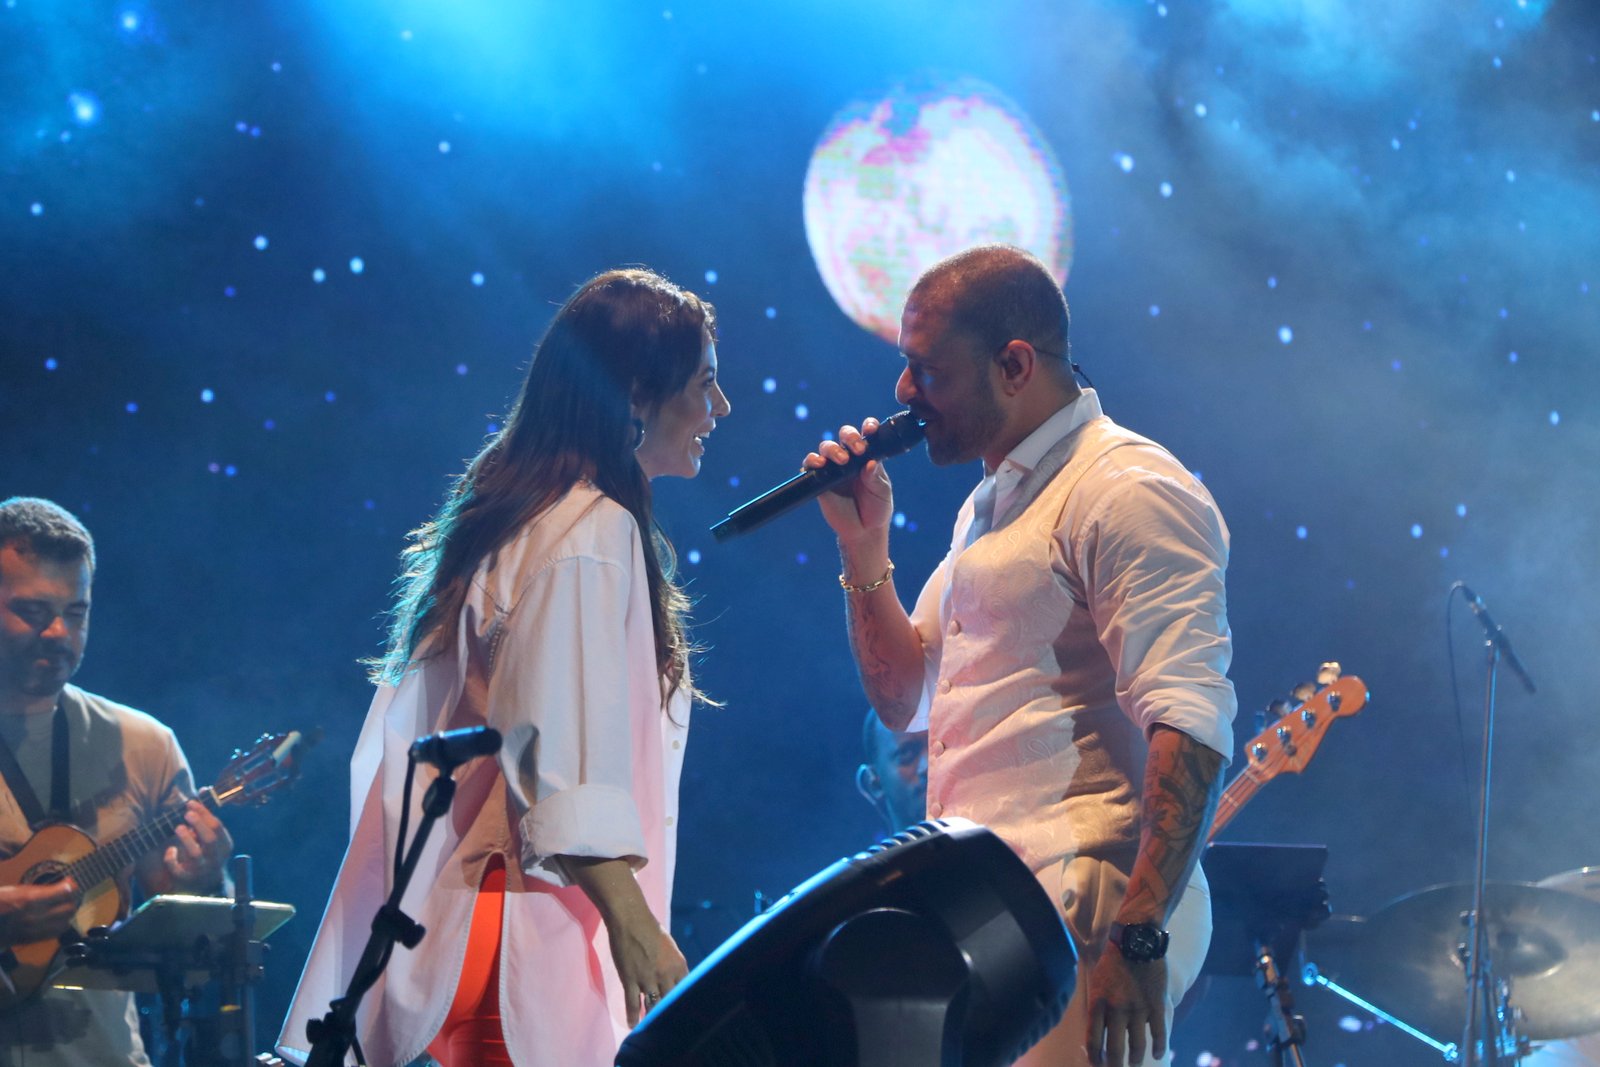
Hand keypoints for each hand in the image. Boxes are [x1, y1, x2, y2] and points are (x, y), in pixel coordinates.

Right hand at [0, 880, 78, 946]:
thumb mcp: (16, 890)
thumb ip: (40, 890)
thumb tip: (63, 887)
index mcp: (30, 900)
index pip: (65, 893)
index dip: (71, 886)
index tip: (69, 882)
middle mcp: (35, 917)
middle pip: (69, 909)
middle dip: (71, 900)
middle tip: (67, 894)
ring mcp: (33, 930)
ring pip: (64, 923)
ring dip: (67, 914)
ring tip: (62, 906)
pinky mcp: (30, 940)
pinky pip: (53, 933)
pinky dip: (59, 925)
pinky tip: (54, 918)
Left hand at [163, 800, 232, 890]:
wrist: (207, 884)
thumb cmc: (208, 851)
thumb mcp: (212, 835)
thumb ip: (207, 815)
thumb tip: (203, 790)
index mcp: (223, 844)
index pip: (217, 826)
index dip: (204, 813)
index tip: (191, 803)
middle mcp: (215, 856)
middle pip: (210, 839)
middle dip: (198, 824)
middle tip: (187, 813)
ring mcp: (201, 868)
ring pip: (195, 854)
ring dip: (186, 839)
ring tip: (178, 827)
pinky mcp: (187, 878)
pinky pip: (178, 870)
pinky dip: (172, 860)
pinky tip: (170, 850)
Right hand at [603, 907, 687, 1027]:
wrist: (631, 919)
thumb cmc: (651, 930)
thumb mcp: (670, 949)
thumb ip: (674, 966)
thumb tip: (675, 981)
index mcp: (679, 966)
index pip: (686, 992)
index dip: (684, 1004)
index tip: (683, 1015)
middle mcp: (667, 975)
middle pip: (670, 1002)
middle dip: (669, 1015)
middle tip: (668, 1028)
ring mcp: (648, 979)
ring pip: (652, 1007)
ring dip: (651, 1019)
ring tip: (651, 1029)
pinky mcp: (631, 980)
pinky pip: (632, 1004)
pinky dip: (633, 1016)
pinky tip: (632, 1025)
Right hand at [801, 418, 895, 545]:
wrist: (864, 531)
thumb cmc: (877, 508)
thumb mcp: (882, 492)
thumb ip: (875, 477)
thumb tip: (869, 463)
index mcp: (868, 455)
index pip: (866, 434)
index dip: (868, 427)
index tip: (870, 430)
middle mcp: (850, 457)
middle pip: (845, 435)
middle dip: (850, 436)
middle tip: (858, 450)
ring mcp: (833, 468)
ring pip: (827, 447)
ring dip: (833, 449)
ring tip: (842, 460)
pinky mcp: (819, 480)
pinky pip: (810, 465)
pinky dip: (812, 461)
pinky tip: (819, 464)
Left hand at [1086, 947, 1167, 1065]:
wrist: (1136, 939)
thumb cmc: (1112, 960)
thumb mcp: (1095, 981)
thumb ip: (1096, 1005)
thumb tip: (1095, 1030)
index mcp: (1098, 1003)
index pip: (1093, 1040)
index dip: (1095, 1058)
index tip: (1097, 1066)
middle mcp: (1117, 1009)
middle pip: (1114, 1048)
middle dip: (1114, 1065)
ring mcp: (1138, 1008)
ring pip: (1137, 1045)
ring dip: (1135, 1058)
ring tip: (1134, 1063)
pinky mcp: (1157, 1003)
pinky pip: (1159, 1033)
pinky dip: (1158, 1047)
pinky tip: (1158, 1054)